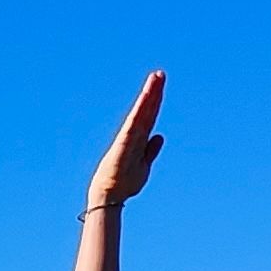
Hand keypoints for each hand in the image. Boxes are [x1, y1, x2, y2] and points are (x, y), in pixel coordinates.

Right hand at [87, 70, 164, 209]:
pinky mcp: (123, 144)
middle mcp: (133, 135)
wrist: (110, 197)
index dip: (156, 100)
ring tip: (155, 79)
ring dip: (148, 95)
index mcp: (138, 139)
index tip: (161, 83)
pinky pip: (133, 124)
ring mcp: (128, 138)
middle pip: (147, 110)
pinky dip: (139, 111)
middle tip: (160, 73)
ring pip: (141, 113)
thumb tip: (159, 135)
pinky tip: (145, 99)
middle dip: (153, 92)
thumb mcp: (144, 165)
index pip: (150, 116)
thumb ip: (151, 150)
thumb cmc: (125, 183)